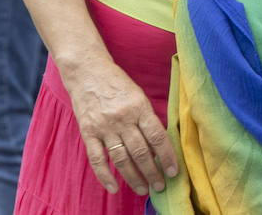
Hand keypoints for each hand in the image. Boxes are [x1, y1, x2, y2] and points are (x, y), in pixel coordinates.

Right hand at [63, 54, 177, 194]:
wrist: (87, 72)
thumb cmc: (118, 83)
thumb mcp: (139, 95)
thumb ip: (148, 117)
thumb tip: (160, 143)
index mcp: (140, 107)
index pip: (157, 137)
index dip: (167, 157)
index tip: (174, 171)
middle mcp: (122, 119)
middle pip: (140, 152)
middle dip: (152, 172)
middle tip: (160, 186)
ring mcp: (103, 127)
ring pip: (121, 159)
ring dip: (133, 177)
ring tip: (143, 189)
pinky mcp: (87, 132)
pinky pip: (97, 159)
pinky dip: (105, 176)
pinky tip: (114, 188)